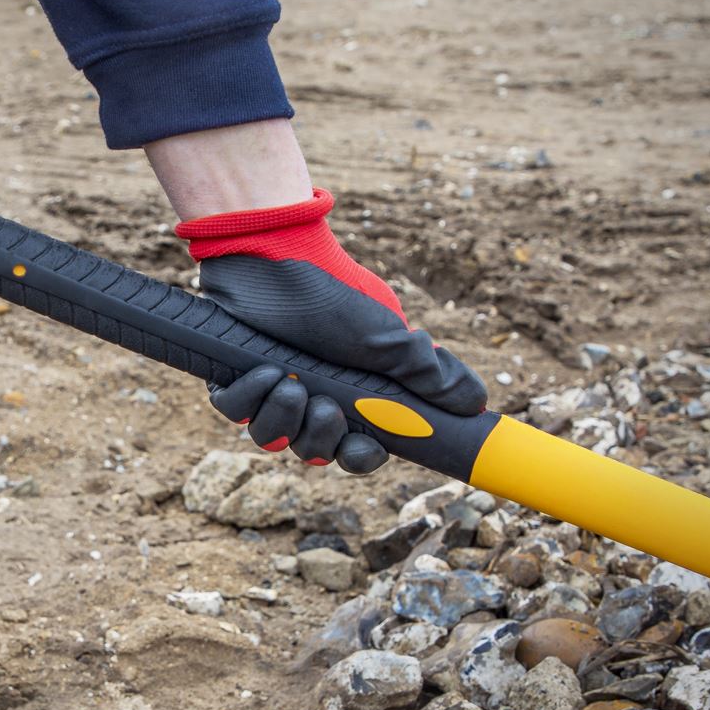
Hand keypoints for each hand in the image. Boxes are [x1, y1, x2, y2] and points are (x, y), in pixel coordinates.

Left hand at [176, 188, 486, 473]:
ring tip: (288, 381)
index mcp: (351, 396)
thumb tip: (477, 402)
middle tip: (324, 409)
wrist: (274, 251)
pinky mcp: (233, 376)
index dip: (361, 458)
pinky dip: (248, 398)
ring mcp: (270, 388)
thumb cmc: (333, 292)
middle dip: (320, 440)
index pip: (358, 450)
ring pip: (271, 437)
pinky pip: (234, 411)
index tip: (367, 449)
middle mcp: (311, 397)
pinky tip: (264, 371)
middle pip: (314, 452)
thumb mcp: (387, 336)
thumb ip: (428, 374)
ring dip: (283, 418)